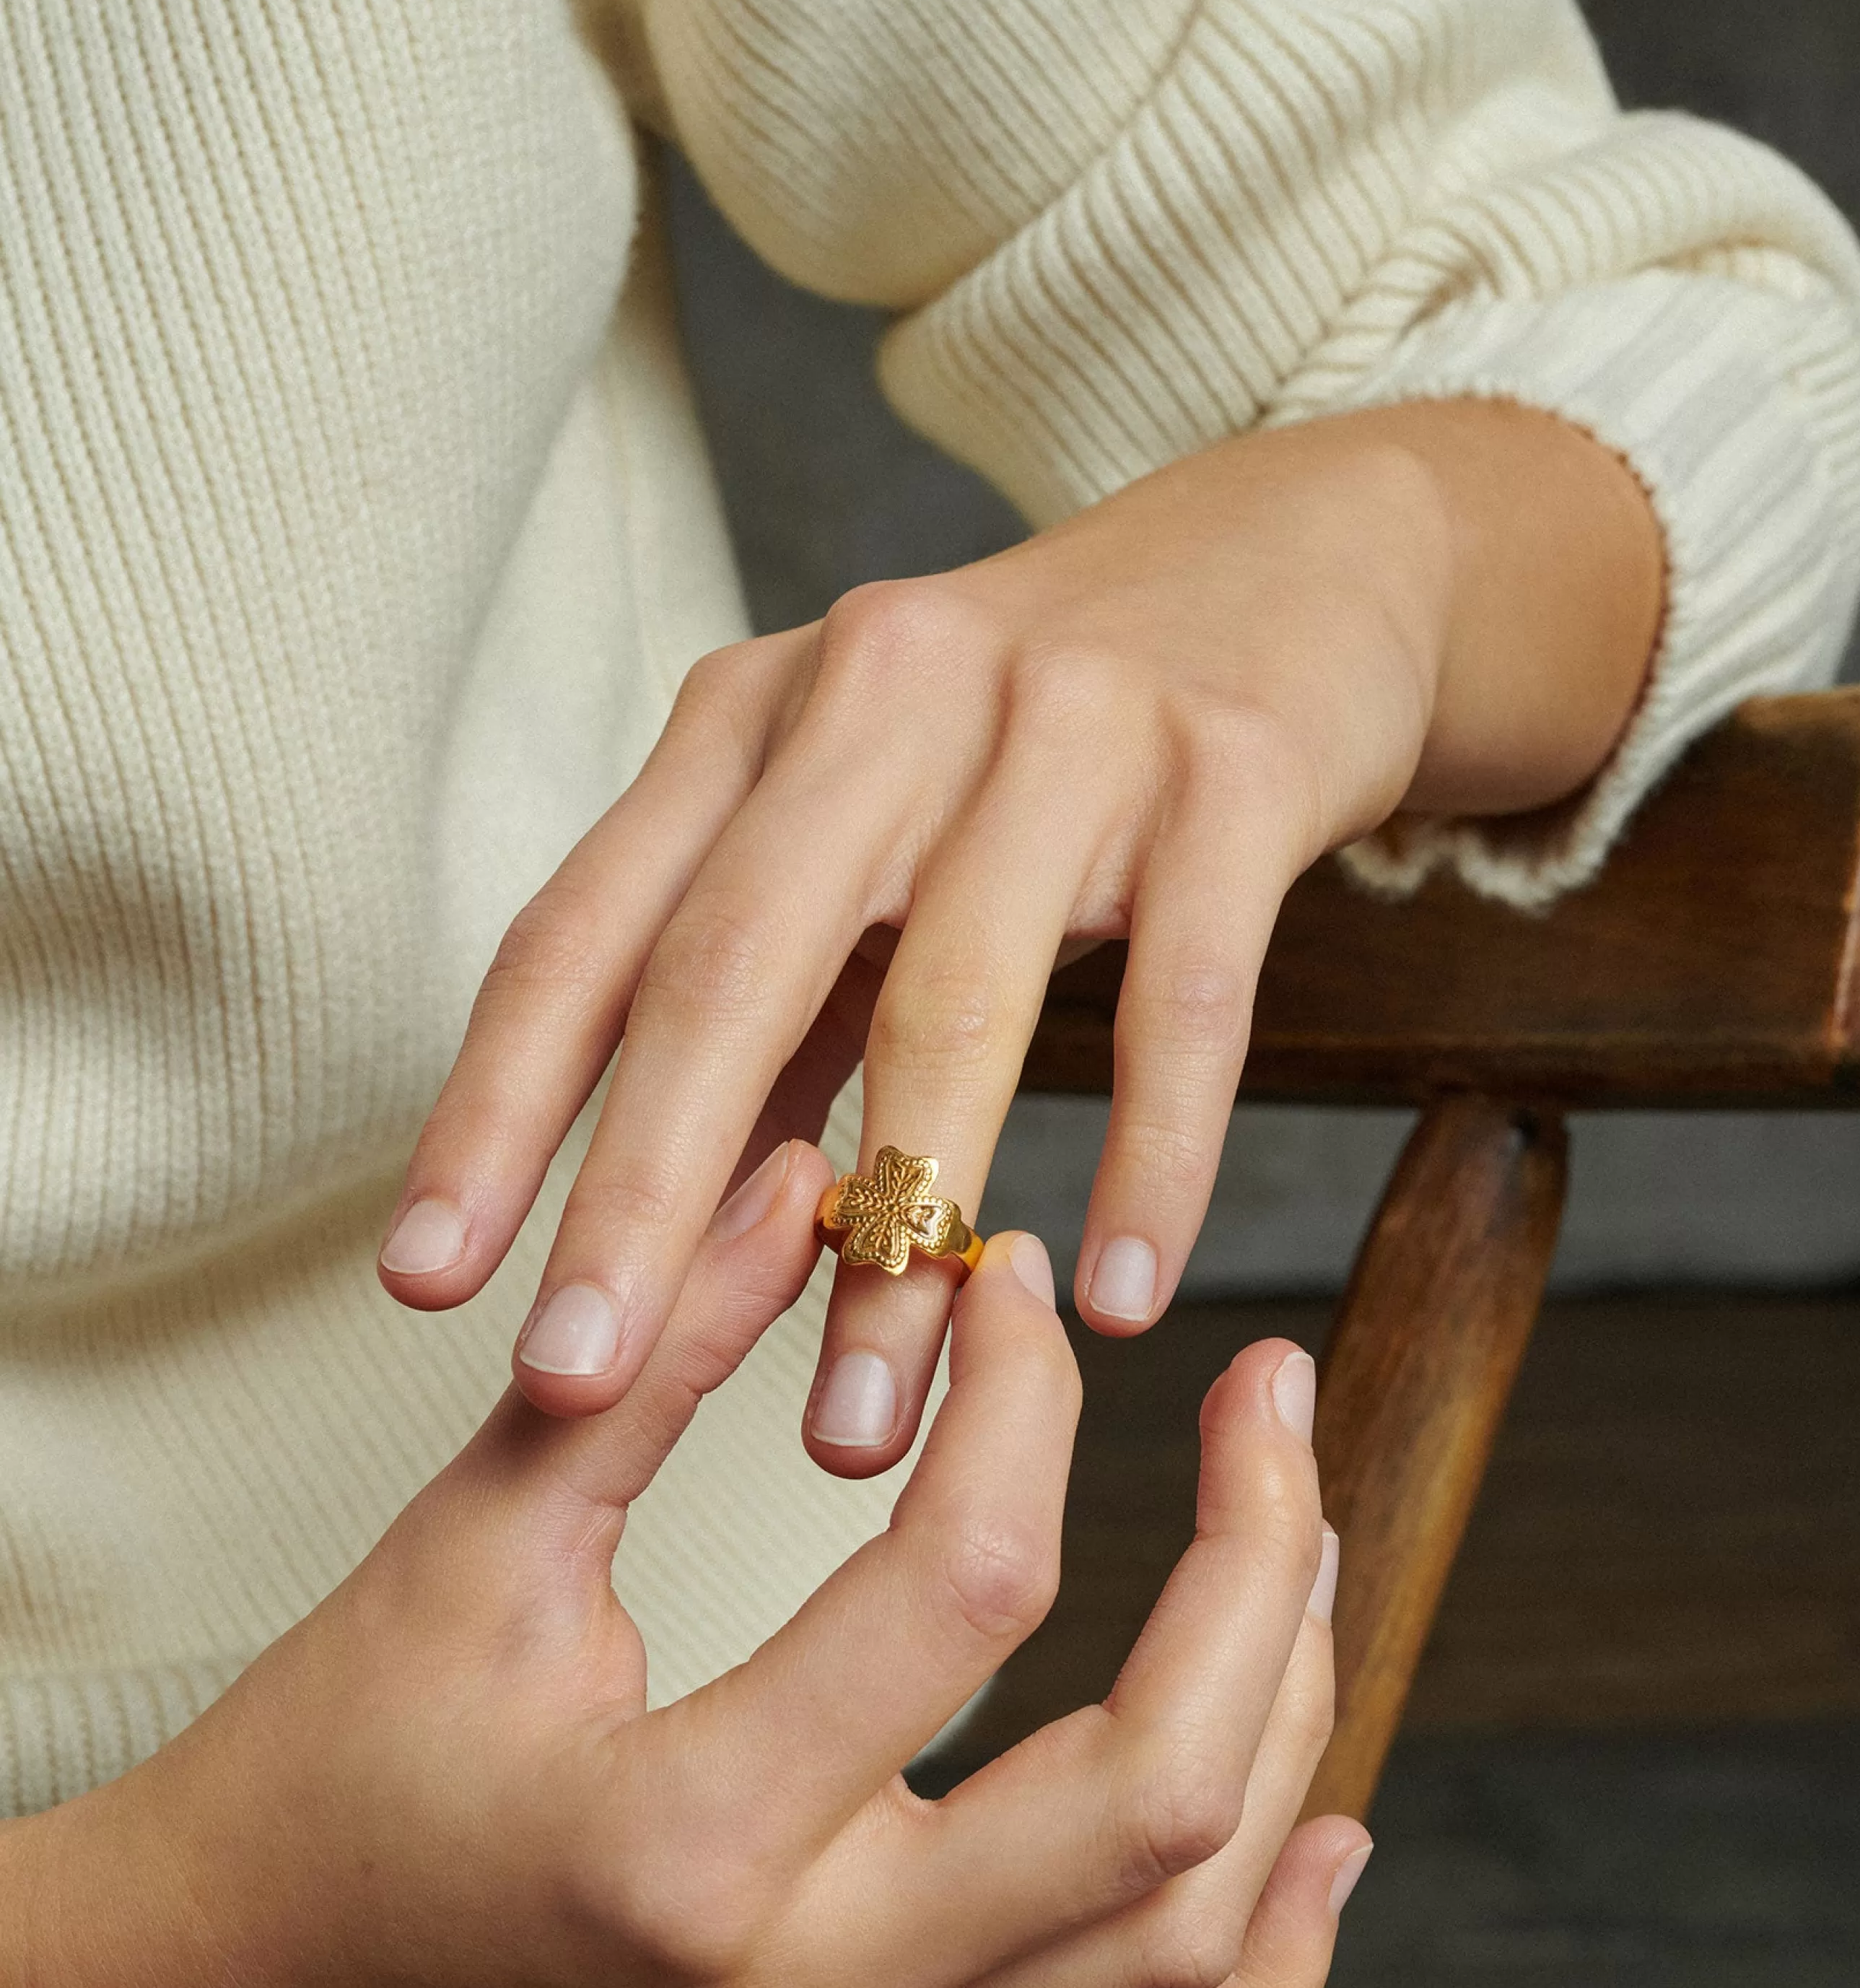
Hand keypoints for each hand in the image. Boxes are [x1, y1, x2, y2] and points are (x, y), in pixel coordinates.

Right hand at [0, 1143, 1367, 1987]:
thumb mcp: (472, 1541)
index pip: (965, 1593)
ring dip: (1290, 1731)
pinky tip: (1324, 1830)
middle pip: (1162, 1803)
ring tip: (1300, 1550)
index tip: (1010, 1279)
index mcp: (686, 1846)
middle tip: (1272, 1399)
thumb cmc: (336, 1767)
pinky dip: (1265, 1962)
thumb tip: (835, 1175)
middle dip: (1262, 1572)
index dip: (1026, 1397)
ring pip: (1191, 1945)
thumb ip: (659, 1359)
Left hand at [379, 399, 1658, 1471]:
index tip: (425, 1282)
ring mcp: (1065, 723)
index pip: (587, 929)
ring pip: (955, 1005)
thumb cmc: (1045, 735)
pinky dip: (1152, 1164)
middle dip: (634, 1195)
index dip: (493, 1109)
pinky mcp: (1231, 774)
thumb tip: (663, 1228)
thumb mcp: (869, 825)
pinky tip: (1122, 1308)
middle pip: (729, 969)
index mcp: (753, 718)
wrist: (1307, 555)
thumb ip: (772, 999)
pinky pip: (1184, 1003)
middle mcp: (882, 695)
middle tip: (573, 1381)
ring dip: (897, 1240)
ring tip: (854, 1432)